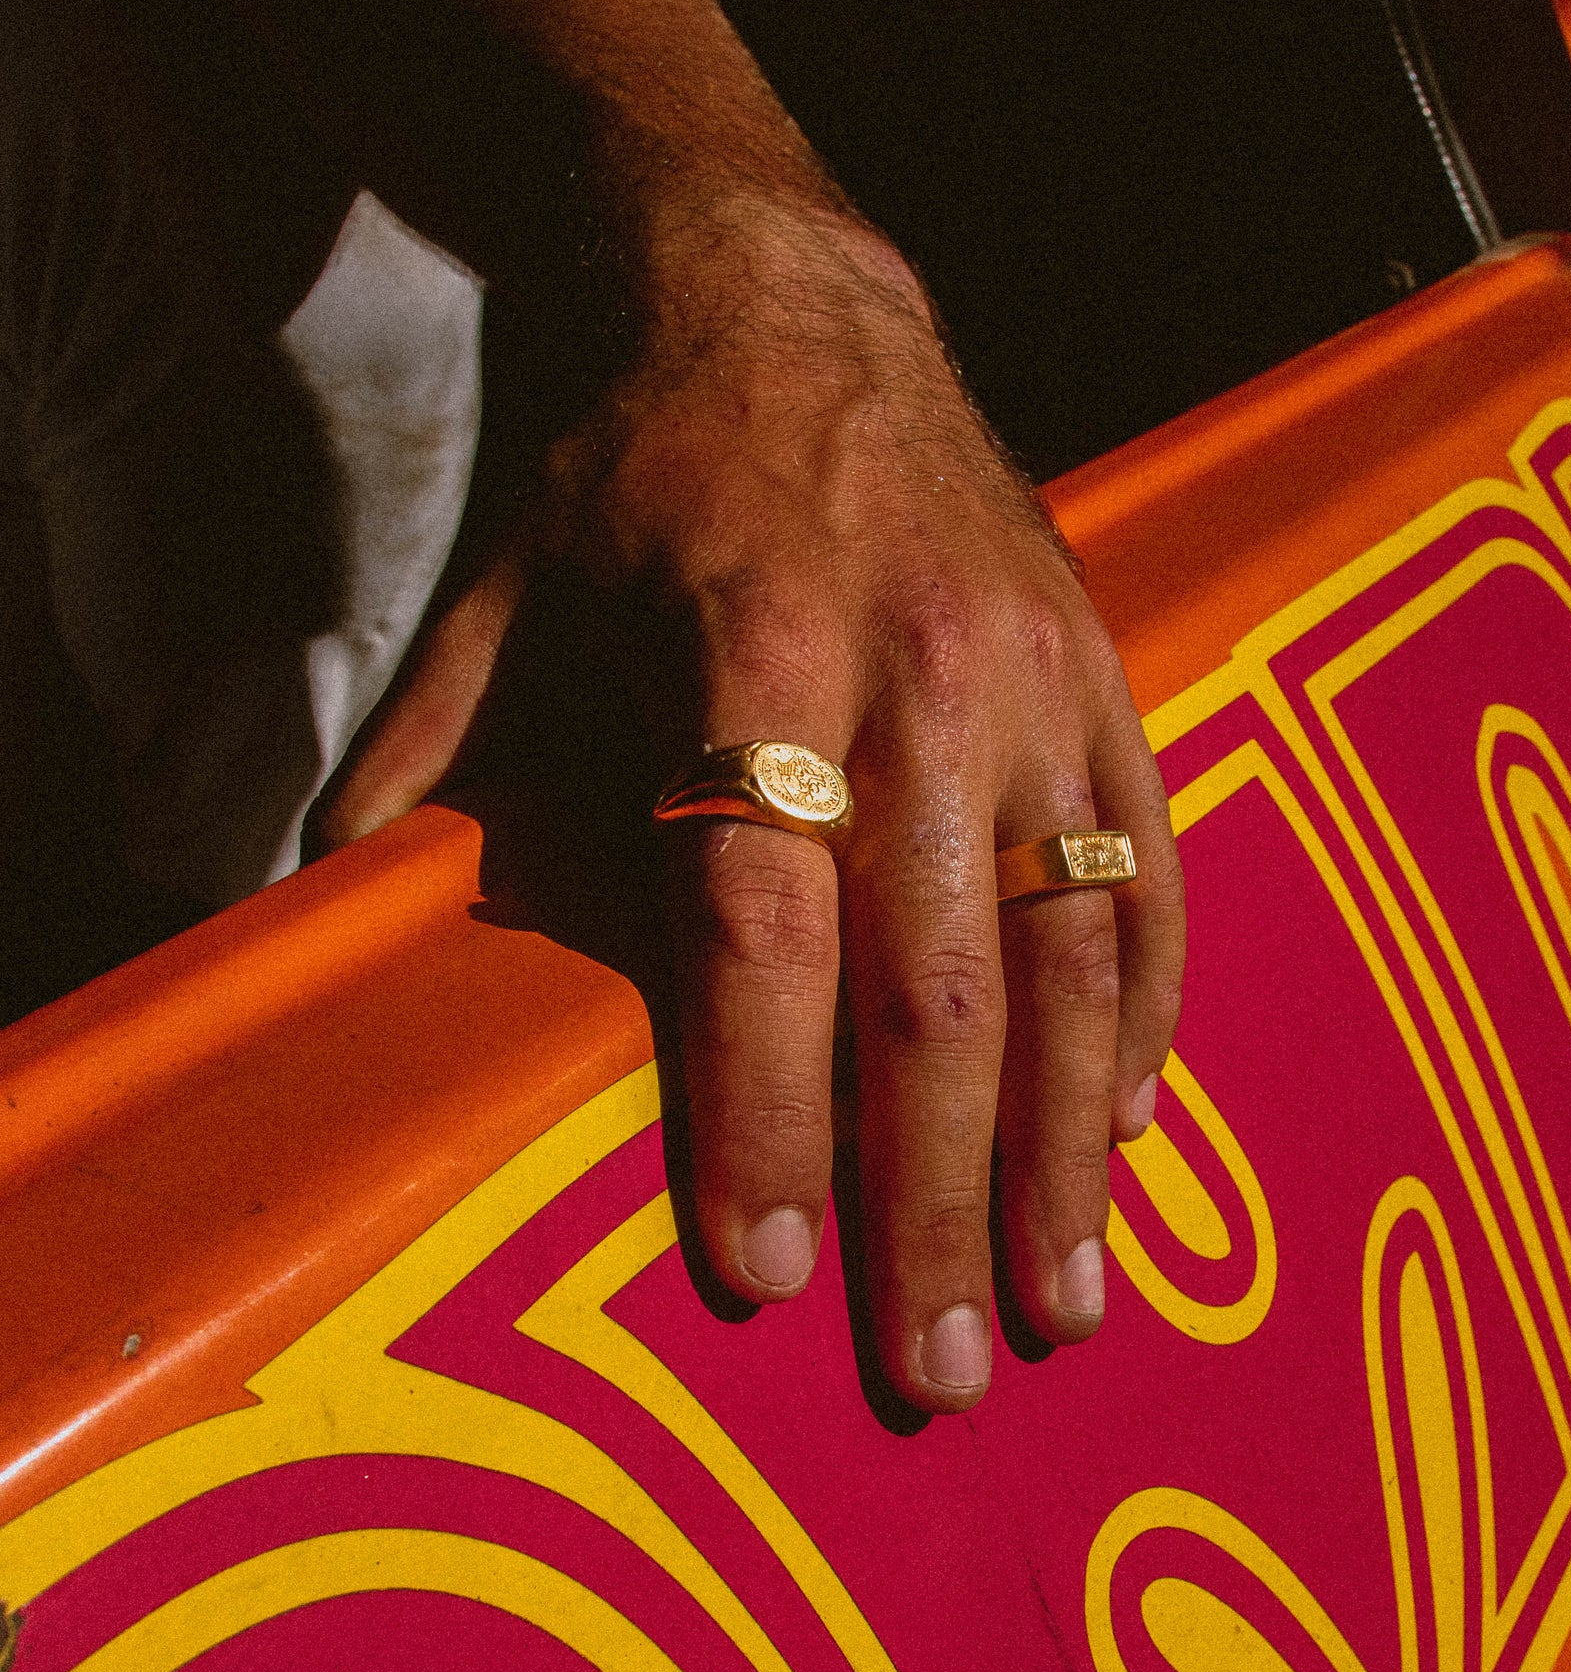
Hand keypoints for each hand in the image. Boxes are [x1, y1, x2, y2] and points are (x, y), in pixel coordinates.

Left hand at [317, 198, 1184, 1413]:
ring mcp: (1035, 685)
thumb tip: (319, 898)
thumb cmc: (641, 462)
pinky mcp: (1109, 680)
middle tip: (940, 1374)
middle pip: (933, 982)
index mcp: (746, 657)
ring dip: (1068, 1151)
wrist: (795, 296)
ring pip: (1071, 955)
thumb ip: (433, 748)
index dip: (764, 1105)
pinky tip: (1130, 1134)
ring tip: (1067, 1307)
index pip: (755, 920)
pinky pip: (1151, 874)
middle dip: (936, 1198)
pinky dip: (1143, 1016)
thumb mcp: (507, 581)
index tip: (764, 1273)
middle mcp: (916, 683)